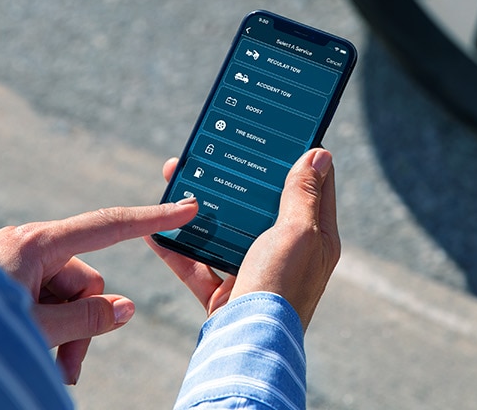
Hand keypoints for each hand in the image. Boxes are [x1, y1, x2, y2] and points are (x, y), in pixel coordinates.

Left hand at [0, 200, 197, 383]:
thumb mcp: (36, 329)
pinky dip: (44, 326)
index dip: (151, 220)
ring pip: (64, 295)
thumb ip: (86, 319)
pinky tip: (32, 353)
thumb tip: (123, 309)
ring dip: (64, 332)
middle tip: (67, 368)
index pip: (108, 226)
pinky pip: (40, 298)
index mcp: (36, 243)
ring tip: (48, 369)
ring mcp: (11, 261)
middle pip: (85, 279)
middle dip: (84, 323)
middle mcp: (26, 244)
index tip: (187, 209)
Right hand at [148, 148, 339, 329]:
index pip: (315, 188)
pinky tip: (156, 228)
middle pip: (263, 205)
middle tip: (218, 148)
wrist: (247, 345)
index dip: (301, 159)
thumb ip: (303, 195)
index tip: (282, 132)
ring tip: (179, 178)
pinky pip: (197, 263)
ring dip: (202, 206)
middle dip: (239, 177)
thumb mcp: (298, 232)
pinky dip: (176, 246)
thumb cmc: (281, 287)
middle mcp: (288, 252)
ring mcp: (255, 271)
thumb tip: (320, 154)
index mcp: (316, 237)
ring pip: (225, 230)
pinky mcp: (225, 291)